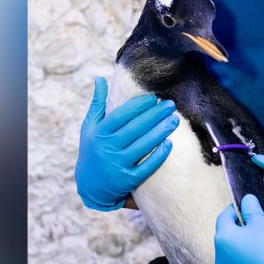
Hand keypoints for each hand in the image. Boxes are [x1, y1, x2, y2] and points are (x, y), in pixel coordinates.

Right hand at [74, 77, 178, 210]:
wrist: (90, 185)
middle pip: (134, 129)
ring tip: (174, 121)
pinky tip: (169, 144)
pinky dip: (157, 156)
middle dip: (154, 116)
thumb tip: (100, 78)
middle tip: (170, 105)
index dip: (137, 106)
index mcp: (99, 133)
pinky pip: (145, 168)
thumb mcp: (89, 127)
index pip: (120, 116)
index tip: (153, 98)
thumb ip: (97, 103)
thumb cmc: (92, 148)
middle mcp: (107, 148)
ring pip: (142, 147)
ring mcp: (117, 165)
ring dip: (160, 133)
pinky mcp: (127, 180)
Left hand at [214, 194, 263, 263]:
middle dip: (239, 227)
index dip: (234, 209)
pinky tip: (262, 257)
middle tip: (255, 222)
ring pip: (233, 253)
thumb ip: (251, 209)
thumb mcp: (263, 222)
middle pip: (227, 236)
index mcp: (223, 239)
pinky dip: (248, 260)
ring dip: (243, 245)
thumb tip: (246, 200)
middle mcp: (220, 257)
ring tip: (260, 240)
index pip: (223, 217)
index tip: (245, 206)